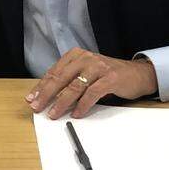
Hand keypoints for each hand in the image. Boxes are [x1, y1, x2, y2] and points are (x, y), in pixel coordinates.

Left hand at [26, 48, 158, 119]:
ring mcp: (98, 66)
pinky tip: (76, 114)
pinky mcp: (110, 77)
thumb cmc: (107, 75)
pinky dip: (82, 105)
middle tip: (37, 107)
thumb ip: (70, 81)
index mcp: (76, 55)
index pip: (54, 72)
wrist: (137, 74)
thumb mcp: (86, 73)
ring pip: (75, 86)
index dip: (41, 86)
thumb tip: (49, 98)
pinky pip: (92, 93)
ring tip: (54, 114)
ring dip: (62, 102)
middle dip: (47, 94)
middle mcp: (85, 58)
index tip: (31, 98)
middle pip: (61, 78)